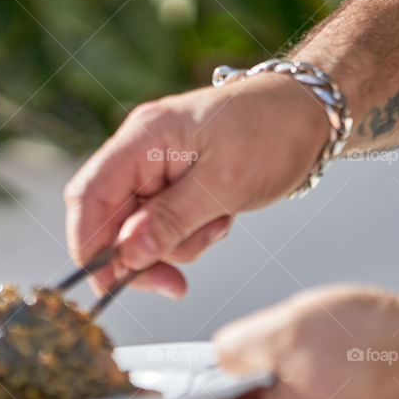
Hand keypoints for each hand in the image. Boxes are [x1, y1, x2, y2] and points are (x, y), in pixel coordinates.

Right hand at [64, 73, 327, 296]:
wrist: (310, 114)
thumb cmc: (272, 131)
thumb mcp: (224, 184)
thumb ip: (170, 221)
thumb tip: (127, 256)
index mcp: (143, 137)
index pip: (89, 195)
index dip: (89, 244)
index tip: (107, 284)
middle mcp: (141, 151)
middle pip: (111, 218)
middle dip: (141, 255)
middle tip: (173, 284)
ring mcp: (158, 167)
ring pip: (139, 229)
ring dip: (176, 244)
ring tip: (217, 224)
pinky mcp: (177, 183)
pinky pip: (164, 224)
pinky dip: (190, 235)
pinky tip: (220, 219)